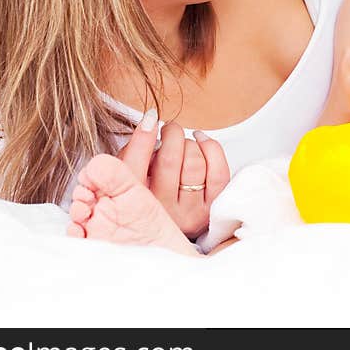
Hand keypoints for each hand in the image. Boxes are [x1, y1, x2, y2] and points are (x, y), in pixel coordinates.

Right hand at [117, 109, 230, 238]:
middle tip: (170, 130)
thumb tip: (152, 120)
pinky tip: (202, 142)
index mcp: (135, 201)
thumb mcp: (130, 175)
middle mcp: (161, 211)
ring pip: (195, 162)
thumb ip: (132, 151)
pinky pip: (219, 172)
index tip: (152, 119)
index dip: (144, 134)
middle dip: (172, 134)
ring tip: (184, 144)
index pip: (134, 163)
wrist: (166, 230)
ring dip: (191, 143)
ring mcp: (189, 214)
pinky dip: (211, 148)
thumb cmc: (148, 194)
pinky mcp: (211, 210)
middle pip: (170, 158)